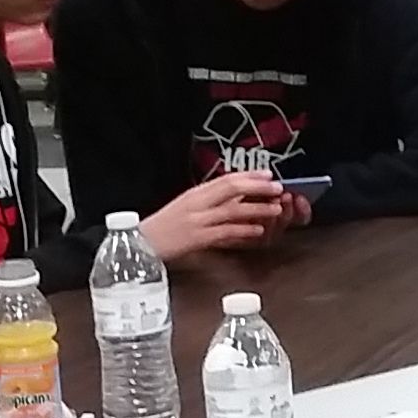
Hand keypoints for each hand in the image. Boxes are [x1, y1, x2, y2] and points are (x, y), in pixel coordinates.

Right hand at [142, 171, 289, 260]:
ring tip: (275, 209)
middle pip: (231, 189)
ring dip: (256, 209)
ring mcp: (197, 220)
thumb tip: (234, 198)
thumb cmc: (165, 227)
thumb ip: (208, 202)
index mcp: (195, 194)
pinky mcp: (196, 238)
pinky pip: (224, 232)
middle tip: (277, 188)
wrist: (140, 243)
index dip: (249, 176)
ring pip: (232, 210)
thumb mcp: (186, 207)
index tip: (268, 174)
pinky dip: (243, 231)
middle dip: (257, 187)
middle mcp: (196, 203)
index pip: (226, 179)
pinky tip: (257, 231)